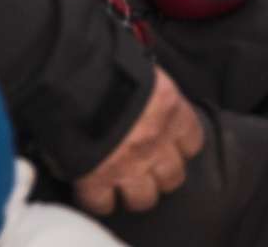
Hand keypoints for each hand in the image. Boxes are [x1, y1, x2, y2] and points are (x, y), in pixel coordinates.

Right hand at [75, 67, 204, 215]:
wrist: (74, 74)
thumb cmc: (108, 62)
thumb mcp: (144, 72)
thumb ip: (151, 94)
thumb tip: (145, 101)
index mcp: (170, 110)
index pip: (192, 143)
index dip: (180, 148)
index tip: (170, 147)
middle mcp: (156, 142)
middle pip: (172, 178)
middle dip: (160, 176)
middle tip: (147, 170)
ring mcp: (129, 164)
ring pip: (144, 199)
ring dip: (134, 193)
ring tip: (123, 186)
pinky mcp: (97, 179)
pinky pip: (103, 204)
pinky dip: (97, 201)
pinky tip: (93, 191)